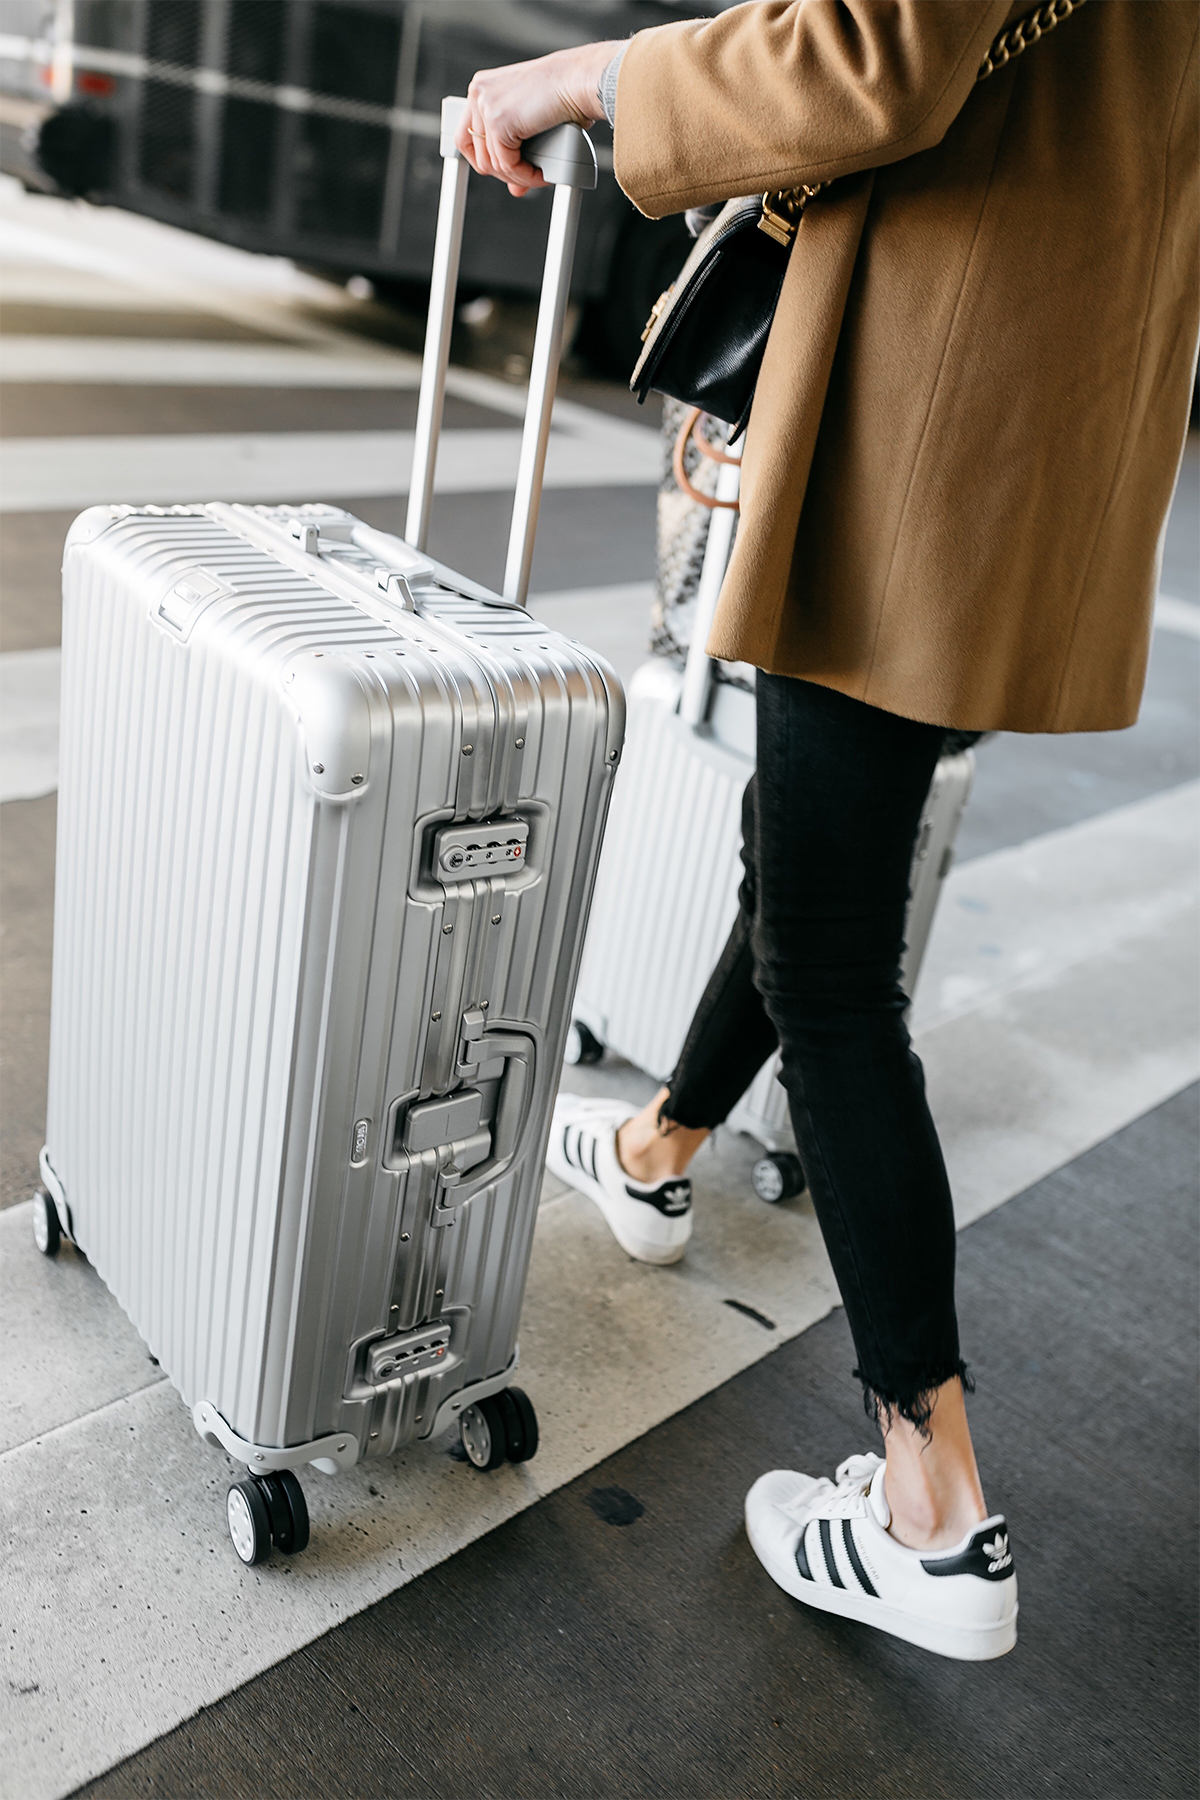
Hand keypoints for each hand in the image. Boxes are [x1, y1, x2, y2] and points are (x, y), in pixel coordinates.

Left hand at [455, 41, 621, 196]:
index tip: (508, 172)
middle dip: (501, 173)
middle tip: (524, 180)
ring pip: (491, 164)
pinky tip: (541, 174)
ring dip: (517, 177)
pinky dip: (525, 176)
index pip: (468, 135)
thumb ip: (516, 150)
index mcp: (483, 88)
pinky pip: (507, 165)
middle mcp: (479, 92)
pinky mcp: (498, 122)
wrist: (580, 81)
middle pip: (475, 152)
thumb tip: (514, 188)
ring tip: (538, 176)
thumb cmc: (566, 93)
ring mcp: (485, 105)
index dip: (487, 161)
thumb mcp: (531, 122)